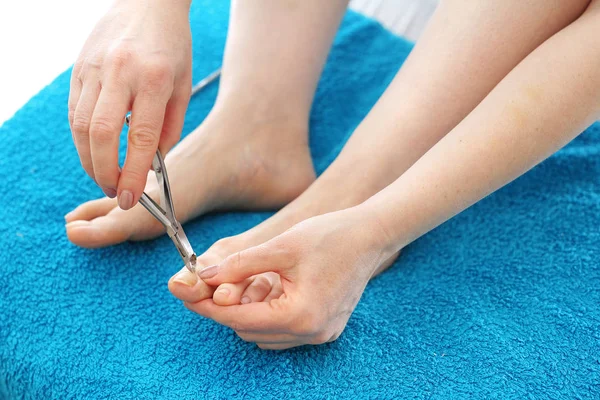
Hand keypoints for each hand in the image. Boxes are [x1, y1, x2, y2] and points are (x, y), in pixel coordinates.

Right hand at [68, 0, 191, 208]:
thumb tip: (151, 164)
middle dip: (104, 172)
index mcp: (154, 79)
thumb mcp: (182, 87)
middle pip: (100, 135)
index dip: (133, 174)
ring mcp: (94, 68)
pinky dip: (81, 137)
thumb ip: (167, 128)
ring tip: (104, 175)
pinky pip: (74, 111)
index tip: (130, 199)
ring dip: (88, 159)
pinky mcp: (78, 67)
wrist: (148, 3)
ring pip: (79, 125)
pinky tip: (94, 149)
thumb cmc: (172, 48)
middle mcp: (120, 72)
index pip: (140, 137)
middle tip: (115, 190)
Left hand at [187, 208, 390, 349]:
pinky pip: (283, 331)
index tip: (185, 293)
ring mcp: (321, 335)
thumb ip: (239, 265)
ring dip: (246, 312)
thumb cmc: (330, 236)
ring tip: (243, 282)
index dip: (208, 306)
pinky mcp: (325, 329)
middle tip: (209, 283)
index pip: (239, 318)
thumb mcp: (280, 246)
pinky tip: (266, 290)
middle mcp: (311, 333)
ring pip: (264, 334)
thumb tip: (203, 277)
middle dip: (226, 307)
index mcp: (300, 315)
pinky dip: (266, 314)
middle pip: (248, 330)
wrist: (370, 236)